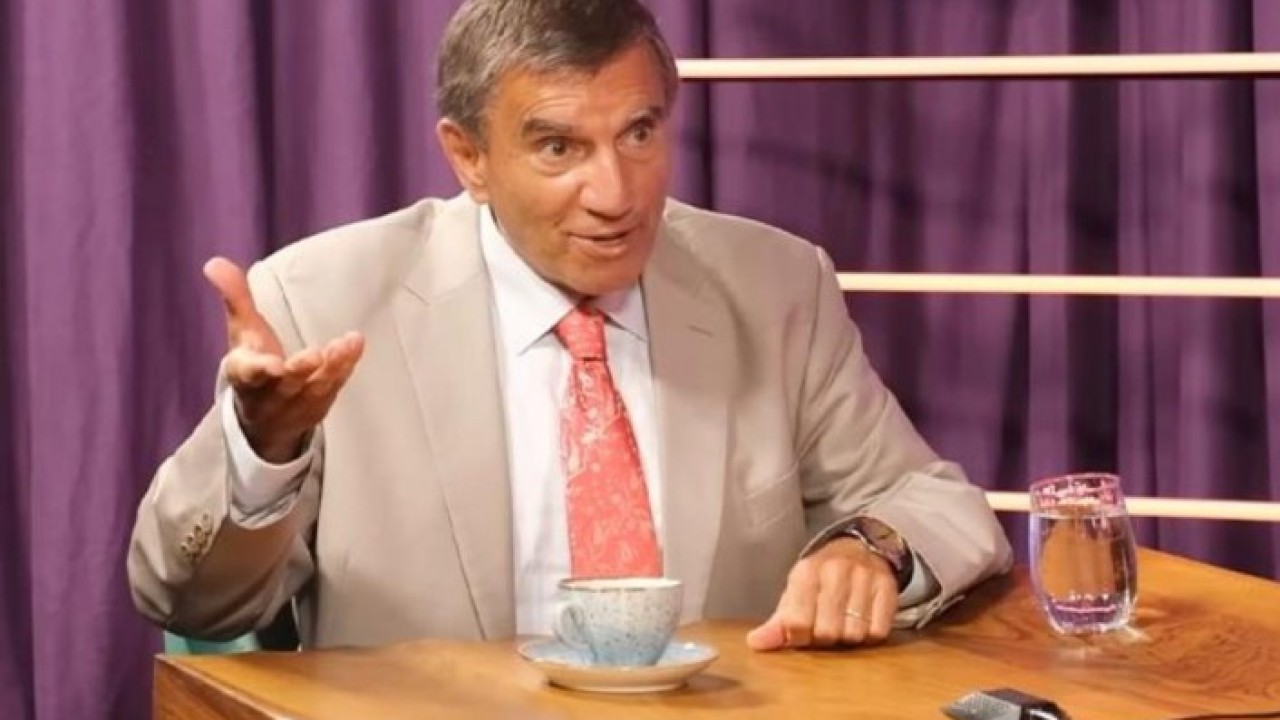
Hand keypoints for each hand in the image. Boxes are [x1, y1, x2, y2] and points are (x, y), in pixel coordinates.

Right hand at [204, 257, 364, 462]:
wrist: (265, 419)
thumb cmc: (253, 365)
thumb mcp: (241, 332)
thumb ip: (234, 298)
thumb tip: (214, 262)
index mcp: (244, 375)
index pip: (247, 374)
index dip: (258, 370)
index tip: (273, 365)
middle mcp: (270, 392)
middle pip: (285, 383)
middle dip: (299, 370)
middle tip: (315, 355)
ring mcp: (297, 403)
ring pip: (315, 386)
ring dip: (331, 367)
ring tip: (343, 345)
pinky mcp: (320, 405)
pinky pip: (335, 386)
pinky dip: (346, 366)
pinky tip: (355, 343)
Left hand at [746, 537, 897, 650]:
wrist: (859, 547)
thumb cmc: (822, 577)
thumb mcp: (795, 593)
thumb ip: (777, 622)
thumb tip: (756, 643)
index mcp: (806, 571)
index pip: (796, 622)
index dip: (797, 637)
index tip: (801, 632)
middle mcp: (835, 570)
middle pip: (827, 632)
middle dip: (824, 638)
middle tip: (824, 627)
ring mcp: (864, 577)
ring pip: (854, 634)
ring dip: (847, 637)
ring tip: (844, 622)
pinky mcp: (888, 587)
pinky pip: (878, 631)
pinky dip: (869, 634)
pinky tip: (863, 620)